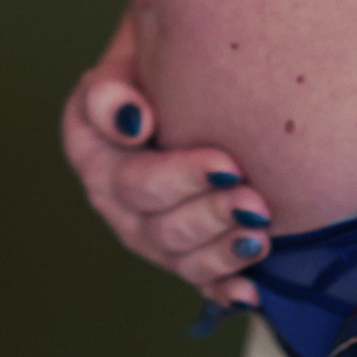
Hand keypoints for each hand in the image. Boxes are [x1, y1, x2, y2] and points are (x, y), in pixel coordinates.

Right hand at [59, 12, 272, 303]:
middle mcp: (117, 204)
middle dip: (211, 216)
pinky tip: (250, 293)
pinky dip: (225, 290)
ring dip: (222, 252)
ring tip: (261, 237)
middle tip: (256, 204)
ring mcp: (150, 233)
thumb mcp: (124, 64)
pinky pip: (200, 281)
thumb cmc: (152, 66)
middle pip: (161, 226)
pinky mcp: (181, 252)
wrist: (179, 79)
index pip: (134, 180)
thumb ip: (113, 90)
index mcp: (95, 156)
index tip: (228, 165)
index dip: (181, 179)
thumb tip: (134, 121)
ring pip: (182, 259)